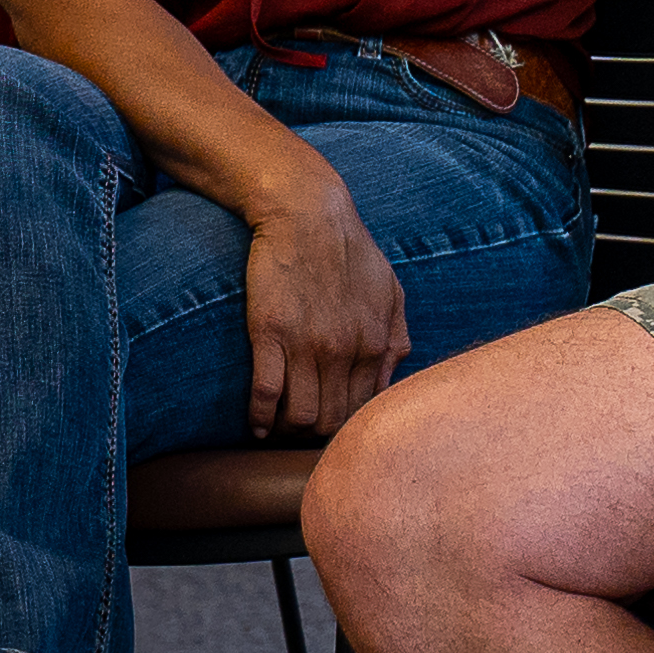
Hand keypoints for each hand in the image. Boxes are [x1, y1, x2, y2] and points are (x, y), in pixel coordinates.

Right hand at [239, 176, 409, 438]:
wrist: (308, 216)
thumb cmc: (350, 253)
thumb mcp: (390, 291)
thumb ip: (396, 336)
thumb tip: (392, 378)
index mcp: (376, 342)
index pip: (365, 409)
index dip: (349, 427)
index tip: (334, 429)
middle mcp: (346, 350)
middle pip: (333, 421)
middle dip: (318, 436)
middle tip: (303, 435)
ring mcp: (307, 344)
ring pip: (301, 417)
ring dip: (288, 431)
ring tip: (279, 429)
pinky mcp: (270, 335)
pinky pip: (265, 395)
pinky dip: (259, 418)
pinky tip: (256, 424)